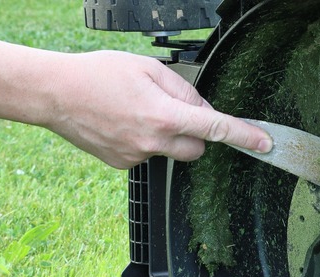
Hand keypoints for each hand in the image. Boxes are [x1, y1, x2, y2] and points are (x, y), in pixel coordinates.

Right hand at [43, 50, 271, 168]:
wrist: (54, 94)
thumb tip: (203, 110)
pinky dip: (146, 142)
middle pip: (198, 149)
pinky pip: (149, 156)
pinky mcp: (123, 164)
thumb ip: (184, 90)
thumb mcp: (149, 69)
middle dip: (197, 135)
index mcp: (164, 115)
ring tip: (139, 113)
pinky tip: (124, 124)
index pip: (215, 129)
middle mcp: (153, 142)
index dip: (245, 137)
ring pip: (172, 152)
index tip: (265, 144)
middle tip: (176, 113)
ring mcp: (137, 156)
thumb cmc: (98, 74)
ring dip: (169, 137)